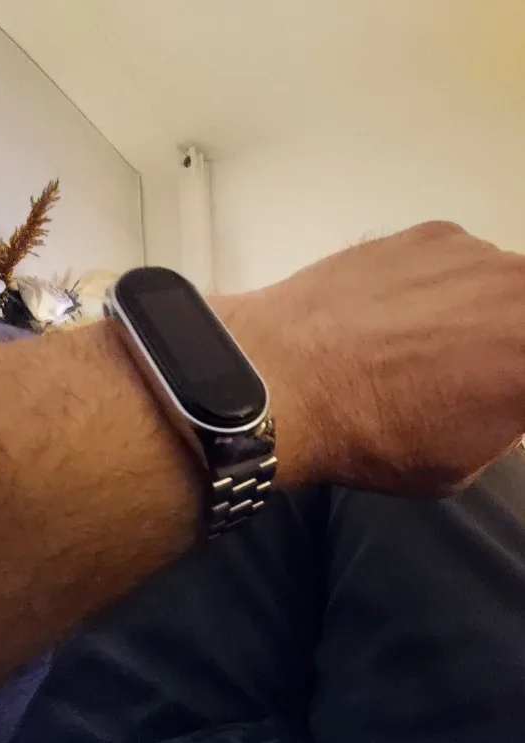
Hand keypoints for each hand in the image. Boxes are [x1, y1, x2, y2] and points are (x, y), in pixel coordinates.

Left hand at [228, 221, 524, 496]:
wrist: (287, 378)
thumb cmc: (372, 437)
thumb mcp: (460, 464)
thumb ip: (502, 425)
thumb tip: (503, 404)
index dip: (512, 389)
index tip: (500, 397)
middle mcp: (522, 295)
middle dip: (511, 345)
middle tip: (474, 370)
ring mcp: (481, 256)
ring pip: (506, 283)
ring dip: (484, 311)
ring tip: (429, 344)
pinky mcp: (436, 233)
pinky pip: (462, 261)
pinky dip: (444, 286)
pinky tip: (400, 315)